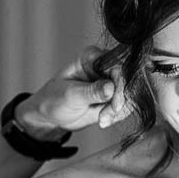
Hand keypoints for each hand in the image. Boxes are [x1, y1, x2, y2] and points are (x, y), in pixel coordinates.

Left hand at [15, 45, 129, 137]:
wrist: (50, 117)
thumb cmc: (53, 100)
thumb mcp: (71, 95)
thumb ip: (92, 91)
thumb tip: (111, 87)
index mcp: (91, 57)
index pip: (116, 65)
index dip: (120, 84)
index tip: (116, 104)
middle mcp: (103, 67)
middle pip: (126, 80)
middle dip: (119, 102)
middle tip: (106, 115)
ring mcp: (109, 82)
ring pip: (128, 95)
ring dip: (118, 111)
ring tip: (102, 119)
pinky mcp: (112, 96)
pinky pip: (125, 105)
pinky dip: (117, 115)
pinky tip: (104, 120)